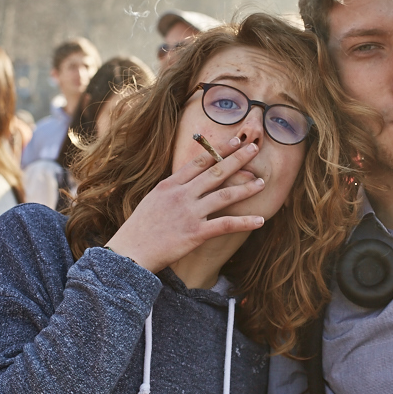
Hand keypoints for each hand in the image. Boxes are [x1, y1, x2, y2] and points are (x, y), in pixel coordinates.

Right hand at [104, 139, 265, 272]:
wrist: (130, 252)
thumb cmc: (139, 230)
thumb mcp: (152, 201)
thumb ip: (171, 190)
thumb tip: (186, 182)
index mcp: (169, 185)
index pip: (199, 162)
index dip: (219, 150)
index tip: (234, 141)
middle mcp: (181, 195)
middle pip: (215, 172)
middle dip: (237, 159)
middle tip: (254, 148)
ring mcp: (189, 213)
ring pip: (224, 195)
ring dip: (246, 188)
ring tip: (262, 183)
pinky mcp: (195, 233)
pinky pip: (226, 225)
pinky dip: (245, 222)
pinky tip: (260, 220)